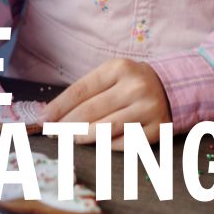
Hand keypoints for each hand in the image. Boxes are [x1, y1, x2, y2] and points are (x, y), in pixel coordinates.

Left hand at [39, 59, 171, 148]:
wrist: (170, 88)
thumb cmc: (129, 84)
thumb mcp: (110, 76)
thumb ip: (84, 92)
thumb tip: (50, 114)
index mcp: (119, 68)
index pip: (80, 91)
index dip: (58, 107)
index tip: (42, 119)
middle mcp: (135, 87)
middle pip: (90, 112)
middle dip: (66, 125)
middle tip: (52, 133)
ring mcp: (148, 109)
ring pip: (105, 130)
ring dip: (82, 137)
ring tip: (69, 139)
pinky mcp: (158, 129)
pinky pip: (124, 143)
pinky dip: (107, 145)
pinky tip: (98, 143)